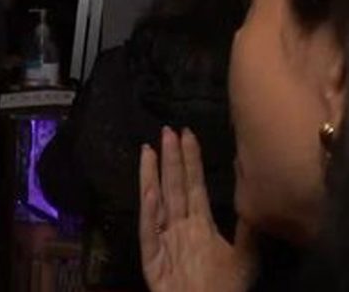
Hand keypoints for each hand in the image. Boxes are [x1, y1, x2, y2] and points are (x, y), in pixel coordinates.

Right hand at [139, 127, 256, 291]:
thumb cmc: (223, 287)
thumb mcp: (245, 257)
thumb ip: (248, 228)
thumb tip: (256, 194)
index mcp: (199, 223)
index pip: (194, 184)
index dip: (190, 160)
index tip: (187, 134)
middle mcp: (179, 224)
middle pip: (174, 185)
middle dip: (171, 158)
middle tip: (167, 130)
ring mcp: (163, 238)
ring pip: (156, 200)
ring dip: (152, 175)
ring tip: (149, 150)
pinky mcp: (152, 254)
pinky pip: (150, 229)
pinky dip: (149, 211)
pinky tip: (149, 191)